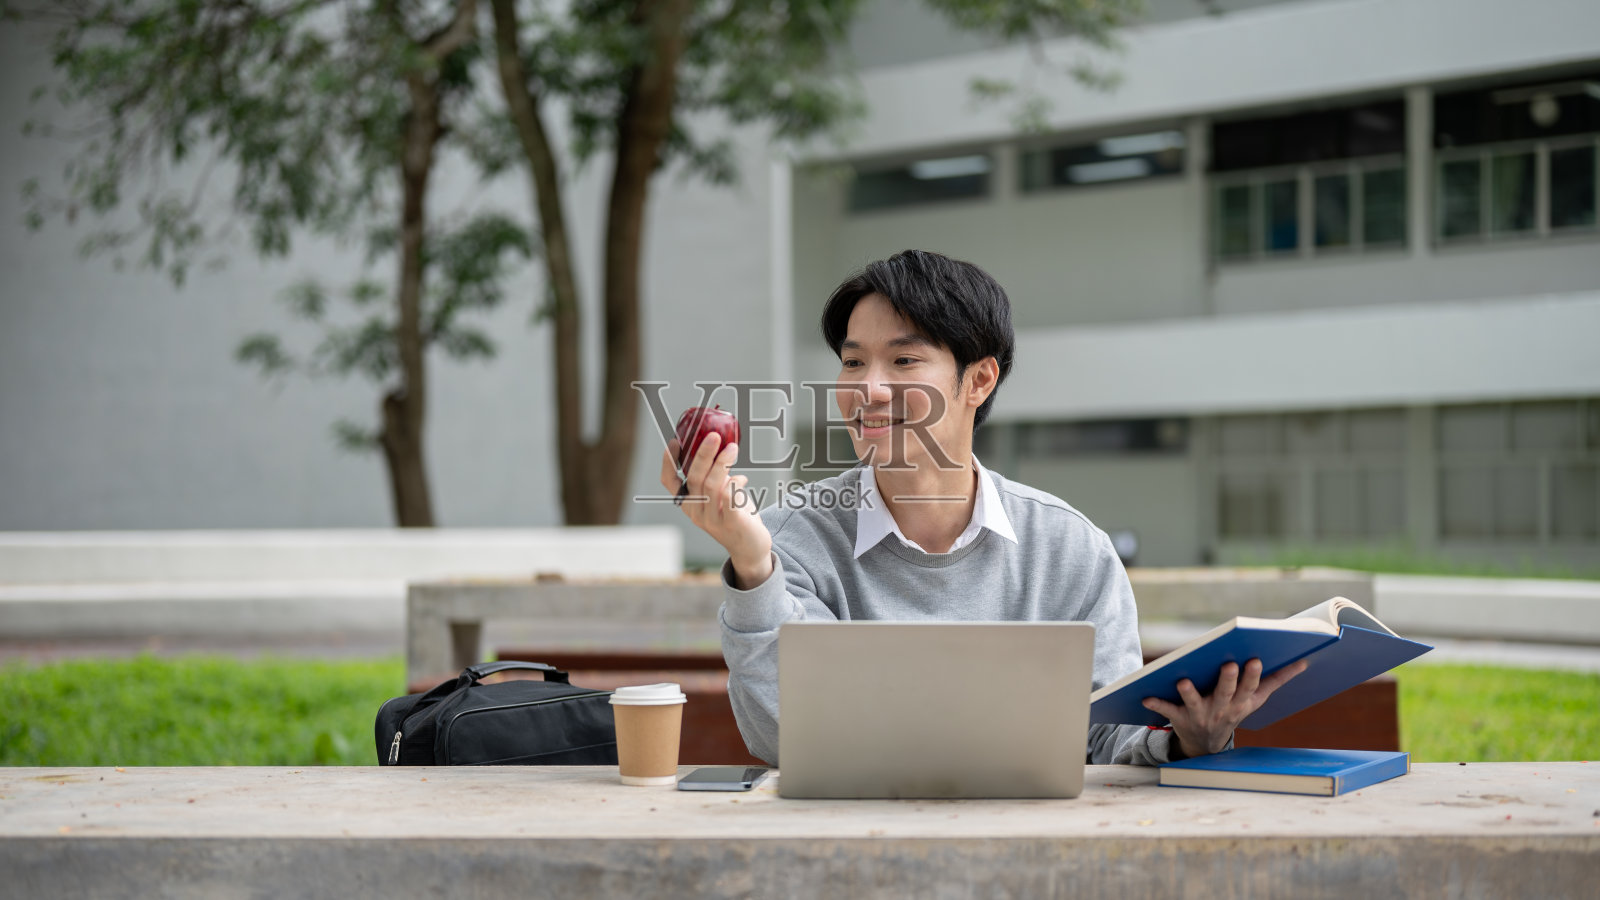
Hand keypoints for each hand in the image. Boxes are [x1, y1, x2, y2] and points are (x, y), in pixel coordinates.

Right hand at [658, 433, 772, 589]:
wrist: (750, 548)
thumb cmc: (734, 516)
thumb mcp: (720, 496)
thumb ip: (717, 477)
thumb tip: (723, 448)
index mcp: (689, 503)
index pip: (669, 482)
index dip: (668, 462)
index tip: (674, 441)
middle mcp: (696, 512)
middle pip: (694, 478)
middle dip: (703, 454)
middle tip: (714, 436)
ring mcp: (712, 520)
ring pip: (712, 486)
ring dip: (723, 463)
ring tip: (733, 448)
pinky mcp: (731, 523)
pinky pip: (730, 498)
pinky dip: (735, 482)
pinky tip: (742, 477)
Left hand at [1141, 658, 1307, 757]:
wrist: (1206, 744)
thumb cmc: (1233, 710)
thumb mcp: (1256, 699)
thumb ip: (1278, 680)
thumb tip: (1304, 662)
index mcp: (1242, 703)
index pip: (1251, 688)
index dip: (1253, 676)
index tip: (1256, 660)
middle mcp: (1222, 709)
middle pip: (1226, 693)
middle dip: (1229, 680)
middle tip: (1230, 664)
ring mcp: (1200, 714)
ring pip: (1195, 701)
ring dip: (1189, 692)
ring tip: (1182, 680)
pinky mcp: (1178, 717)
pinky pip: (1166, 710)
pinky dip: (1155, 703)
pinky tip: (1144, 696)